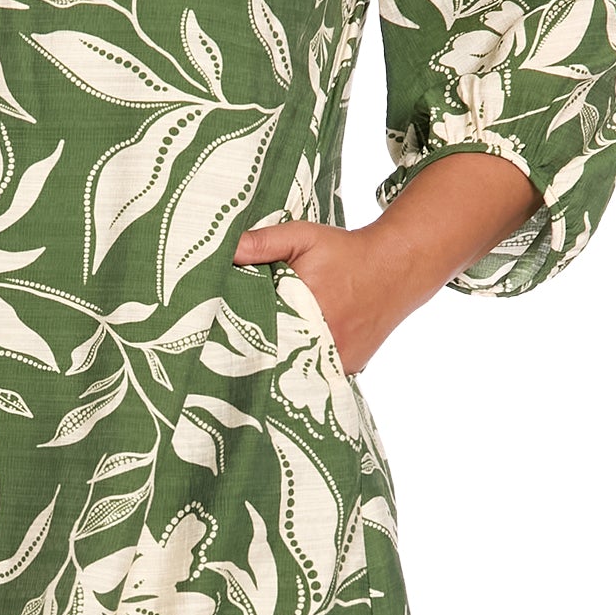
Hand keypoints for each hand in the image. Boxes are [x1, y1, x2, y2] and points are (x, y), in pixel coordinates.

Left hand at [235, 155, 541, 368]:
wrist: (396, 267)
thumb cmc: (346, 251)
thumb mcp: (303, 237)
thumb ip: (263, 242)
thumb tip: (224, 250)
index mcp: (307, 307)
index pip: (260, 333)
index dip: (238, 338)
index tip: (219, 341)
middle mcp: (325, 339)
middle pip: (277, 359)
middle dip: (254, 358)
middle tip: (227, 362)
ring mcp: (339, 358)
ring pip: (297, 373)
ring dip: (279, 369)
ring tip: (251, 371)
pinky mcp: (349, 367)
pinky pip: (318, 377)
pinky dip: (303, 373)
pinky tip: (287, 368)